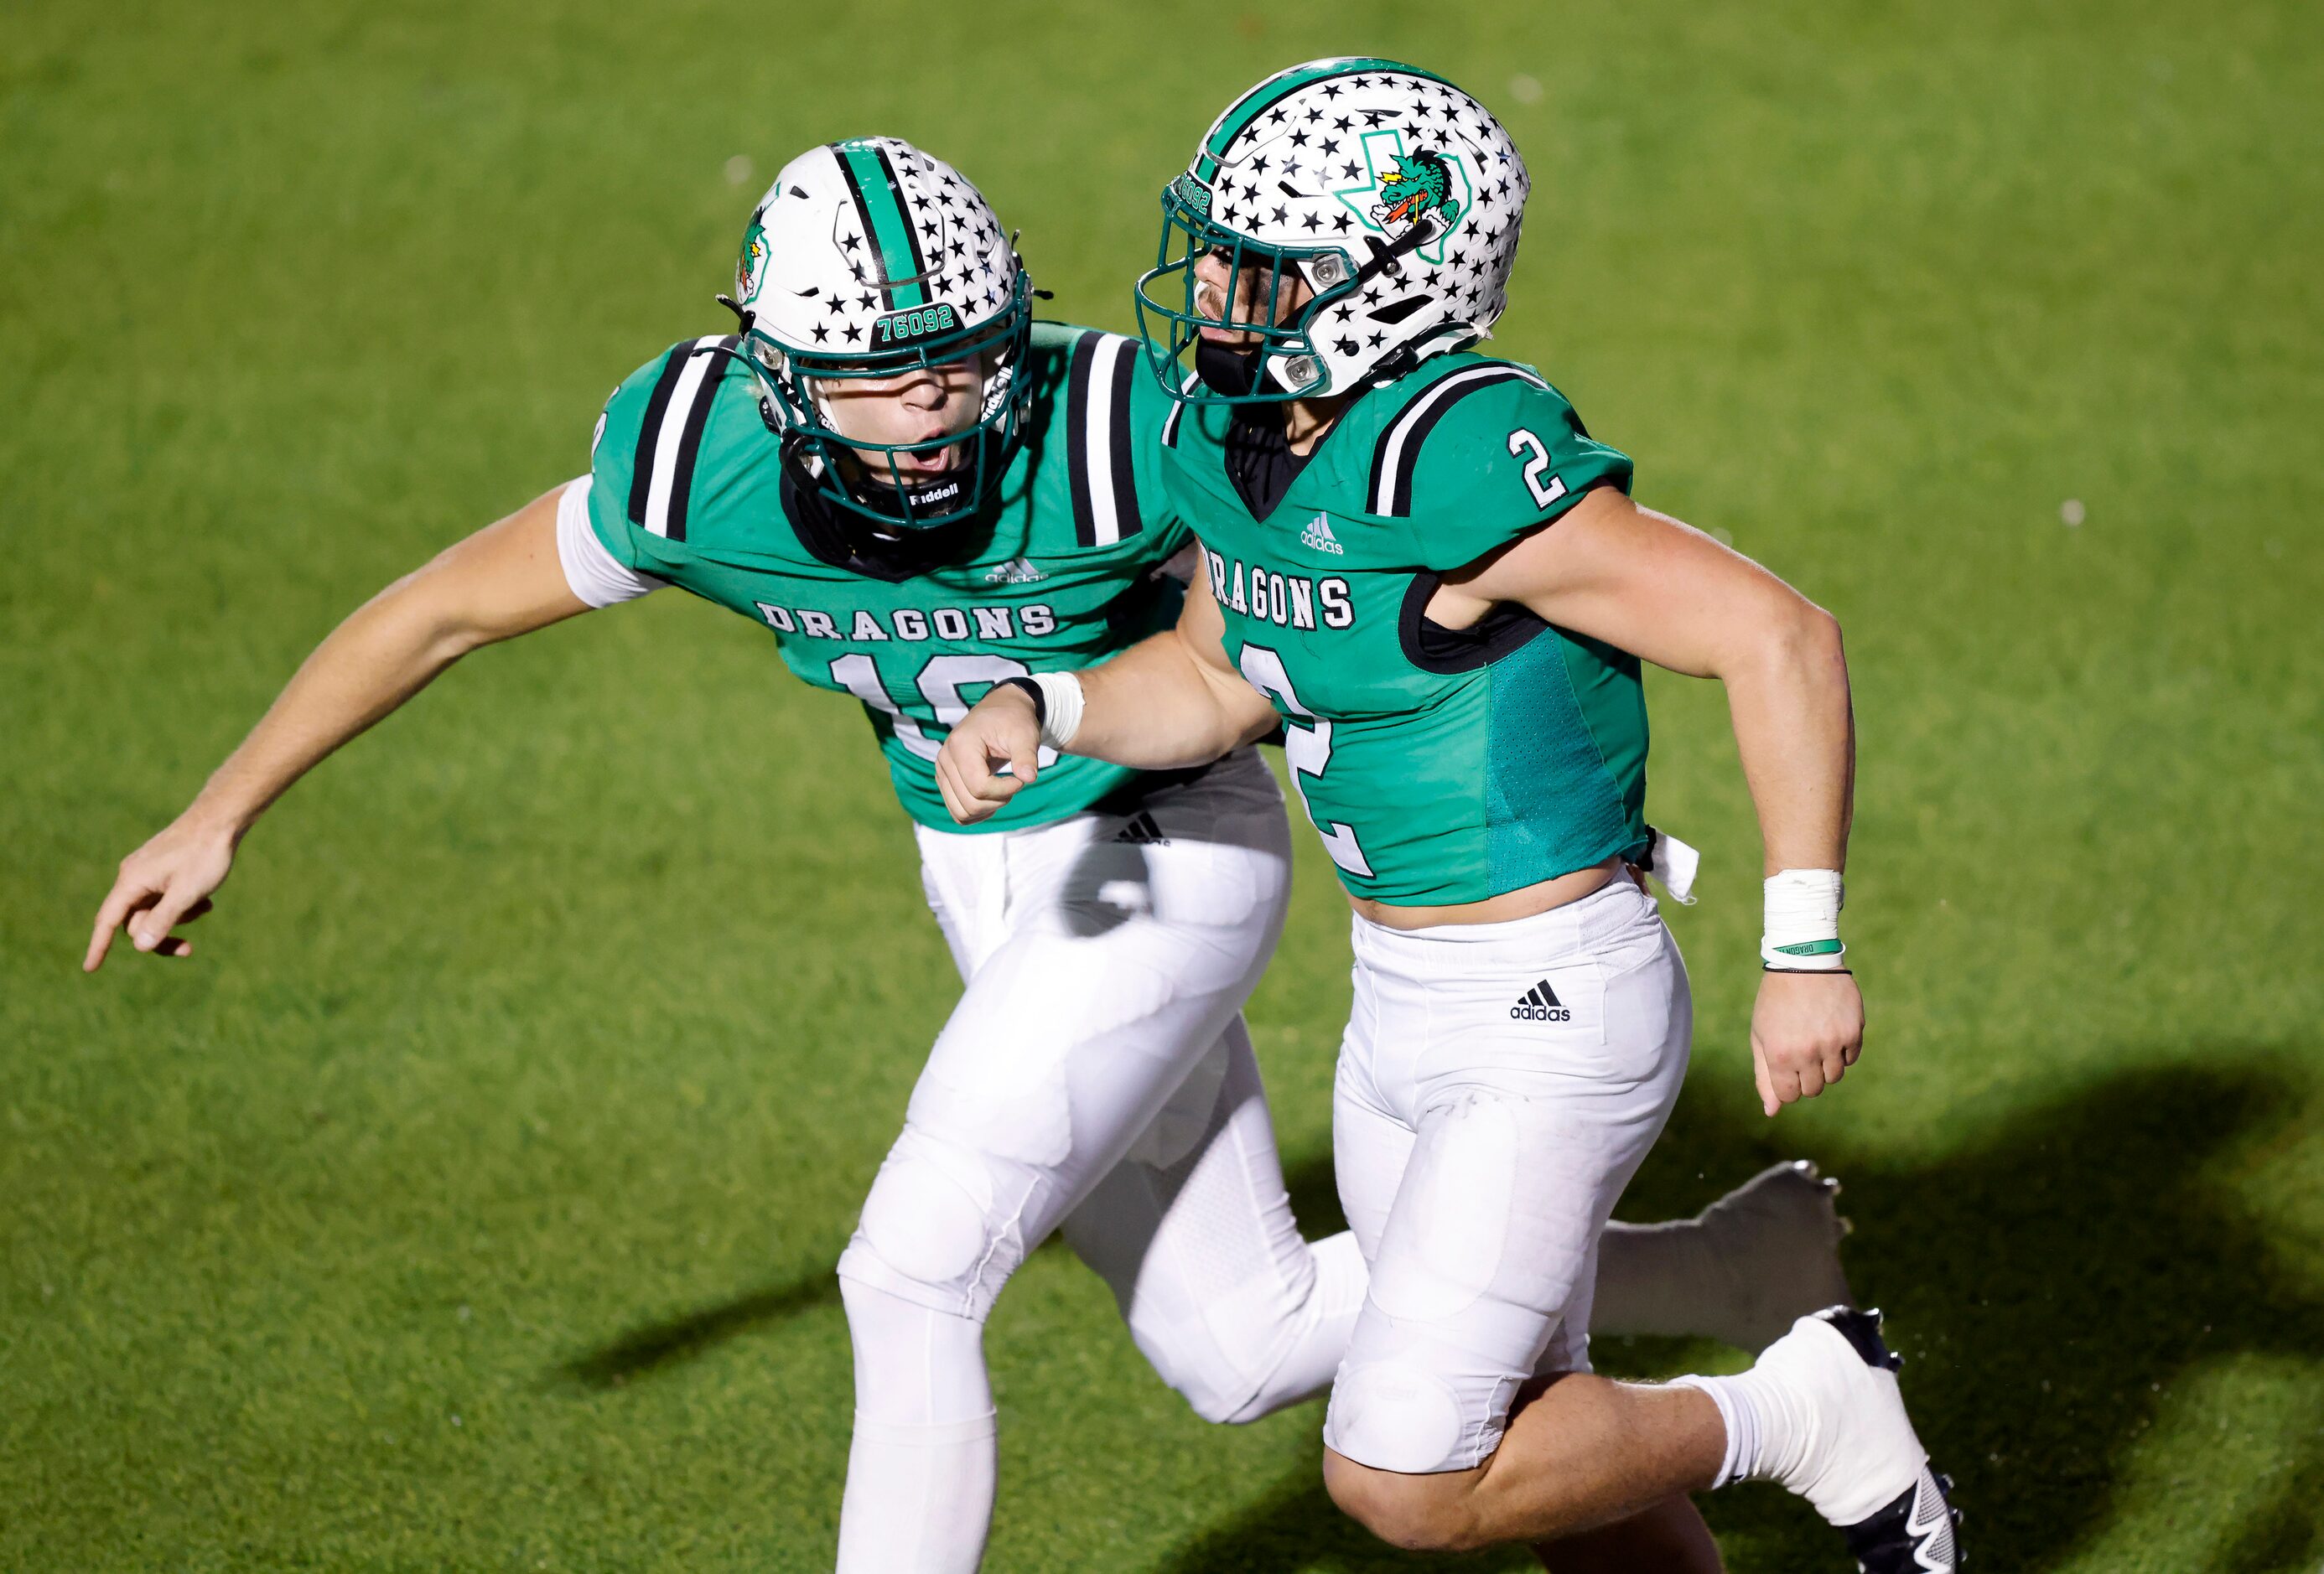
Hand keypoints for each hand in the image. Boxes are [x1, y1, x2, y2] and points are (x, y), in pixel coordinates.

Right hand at [85, 811, 240, 970]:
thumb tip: (139, 946)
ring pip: (153, 911)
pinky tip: (206, 900)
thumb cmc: (205, 855)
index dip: (99, 946)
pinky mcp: (162, 871)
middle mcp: (133, 877)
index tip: (89, 969)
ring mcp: (147, 873)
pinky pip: (164, 898)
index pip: (108, 921)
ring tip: (205, 906)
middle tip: (188, 950)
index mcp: (132, 881)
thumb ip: (162, 920)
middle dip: (160, 936)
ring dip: (178, 918)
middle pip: (135, 922)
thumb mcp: (186, 893)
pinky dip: (182, 904)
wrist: (221, 819)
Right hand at [933, 684, 1042, 825]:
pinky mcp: (945, 781)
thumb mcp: (1025, 734)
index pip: (980, 787)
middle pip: (970, 804)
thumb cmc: (1013, 721)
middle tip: (1014, 783)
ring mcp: (942, 772)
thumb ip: (1027, 756)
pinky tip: (993, 799)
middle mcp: (945, 759)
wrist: (1000, 712)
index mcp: (960, 744)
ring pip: (962, 813)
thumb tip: (1029, 778)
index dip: (1006, 790)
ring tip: (1003, 791)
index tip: (1022, 778)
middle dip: (999, 801)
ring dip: (988, 810)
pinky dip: (977, 814)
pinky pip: (958, 812)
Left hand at [1749, 970, 1863, 1115]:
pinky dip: (1842, 1051)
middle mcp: (1808, 1052)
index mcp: (1780, 1055)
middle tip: (1800, 1051)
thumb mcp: (1761, 1036)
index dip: (1787, 1085)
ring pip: (1834, 1077)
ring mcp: (1833, 1043)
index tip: (1785, 1068)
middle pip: (1813, 1089)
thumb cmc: (1776, 1002)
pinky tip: (1830, 1031)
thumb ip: (1765, 1076)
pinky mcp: (1853, 1032)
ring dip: (1825, 1065)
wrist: (1803, 962)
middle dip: (1806, 1077)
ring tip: (1814, 1039)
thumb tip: (1771, 1112)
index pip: (1789, 1096)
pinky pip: (1851, 1058)